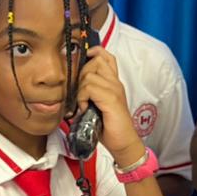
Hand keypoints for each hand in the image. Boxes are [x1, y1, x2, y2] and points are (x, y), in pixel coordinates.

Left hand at [76, 45, 142, 165]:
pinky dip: (83, 97)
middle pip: (95, 61)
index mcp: (113, 83)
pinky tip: (85, 108)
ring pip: (89, 75)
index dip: (94, 53)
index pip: (106, 56)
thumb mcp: (98, 105)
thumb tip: (73, 87)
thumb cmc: (110, 127)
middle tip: (81, 94)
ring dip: (81, 89)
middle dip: (81, 75)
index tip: (84, 62)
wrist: (123, 142)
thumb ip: (91, 93)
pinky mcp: (111, 99)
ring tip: (83, 103)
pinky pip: (90, 88)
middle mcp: (115, 83)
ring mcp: (114, 90)